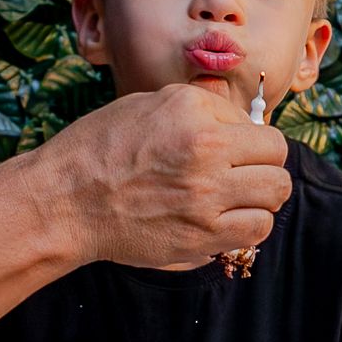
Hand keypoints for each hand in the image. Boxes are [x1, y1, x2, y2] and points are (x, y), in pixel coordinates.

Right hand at [36, 84, 291, 267]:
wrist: (64, 201)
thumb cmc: (98, 150)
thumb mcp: (148, 105)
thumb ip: (201, 109)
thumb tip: (241, 121)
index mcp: (193, 113)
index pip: (259, 125)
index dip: (250, 139)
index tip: (235, 149)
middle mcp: (206, 150)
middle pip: (277, 158)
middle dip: (264, 164)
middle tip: (243, 173)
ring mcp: (206, 196)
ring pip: (274, 195)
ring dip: (261, 196)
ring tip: (237, 198)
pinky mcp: (201, 236)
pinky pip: (257, 230)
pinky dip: (250, 225)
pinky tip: (227, 220)